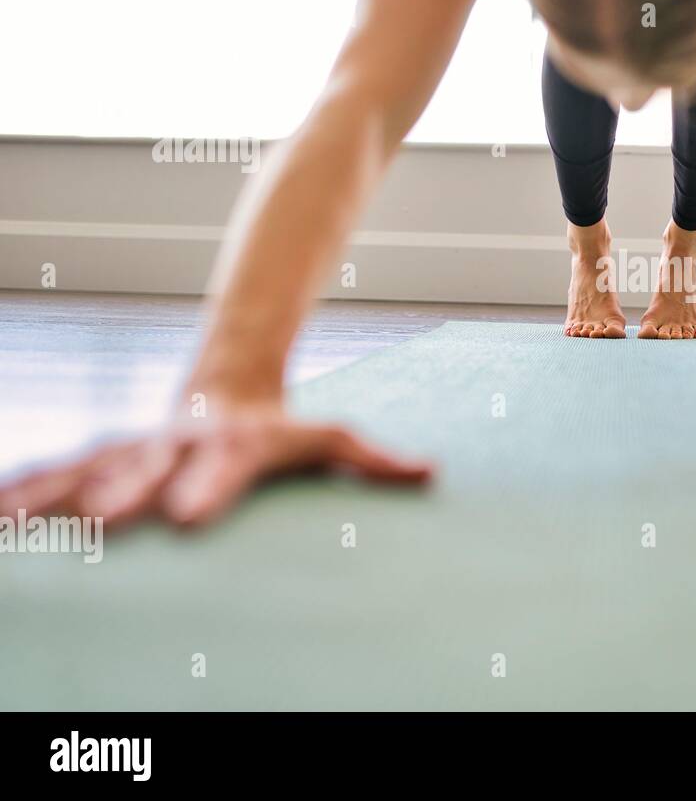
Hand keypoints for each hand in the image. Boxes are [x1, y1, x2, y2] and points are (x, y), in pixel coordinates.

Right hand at [0, 403, 432, 530]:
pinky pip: (53, 474)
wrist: (224, 390)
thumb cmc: (279, 427)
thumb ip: (374, 459)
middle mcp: (175, 445)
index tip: (189, 518)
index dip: (206, 490)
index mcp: (232, 446)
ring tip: (15, 528)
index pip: (222, 469)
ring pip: (86, 469)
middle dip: (122, 494)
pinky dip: (20, 493)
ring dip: (52, 496)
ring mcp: (132, 448)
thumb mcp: (328, 438)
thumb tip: (431, 472)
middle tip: (104, 522)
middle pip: (147, 469)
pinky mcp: (103, 456)